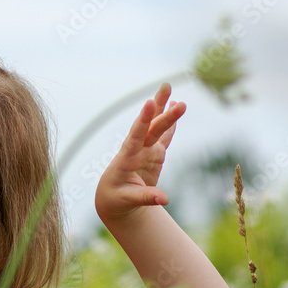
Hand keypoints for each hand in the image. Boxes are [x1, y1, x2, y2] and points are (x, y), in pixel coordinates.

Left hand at [95, 83, 185, 223]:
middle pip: (150, 128)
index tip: (149, 103)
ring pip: (156, 126)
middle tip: (169, 89)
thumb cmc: (117, 199)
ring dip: (163, 109)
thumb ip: (145, 197)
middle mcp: (136, 150)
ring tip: (167, 87)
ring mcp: (145, 150)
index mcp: (126, 159)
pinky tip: (174, 107)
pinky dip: (170, 124)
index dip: (143, 120)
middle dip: (161, 112)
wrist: (113, 200)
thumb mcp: (128, 200)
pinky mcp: (154, 154)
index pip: (135, 137)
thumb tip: (164, 200)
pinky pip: (164, 136)